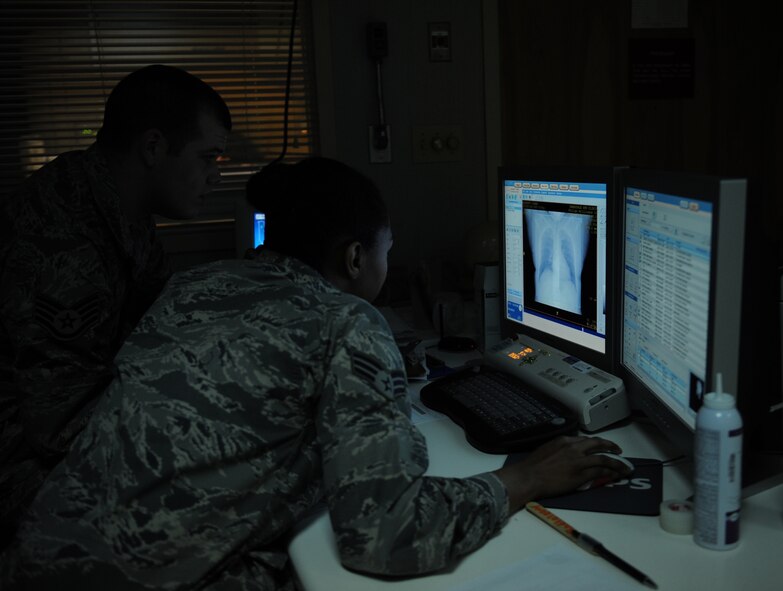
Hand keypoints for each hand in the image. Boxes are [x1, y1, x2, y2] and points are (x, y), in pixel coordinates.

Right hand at [492, 436, 632, 512]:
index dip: (596, 443)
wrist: (529, 477)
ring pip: (603, 459)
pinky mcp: (581, 474)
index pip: (585, 440)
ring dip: (616, 463)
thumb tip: (566, 455)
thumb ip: (559, 449)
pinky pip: (600, 472)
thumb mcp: (546, 450)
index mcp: (564, 440)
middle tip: (618, 451)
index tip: (601, 446)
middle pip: (598, 444)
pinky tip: (615, 475)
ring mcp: (578, 461)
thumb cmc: (533, 466)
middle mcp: (573, 447)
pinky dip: (610, 473)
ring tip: (624, 467)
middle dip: (611, 446)